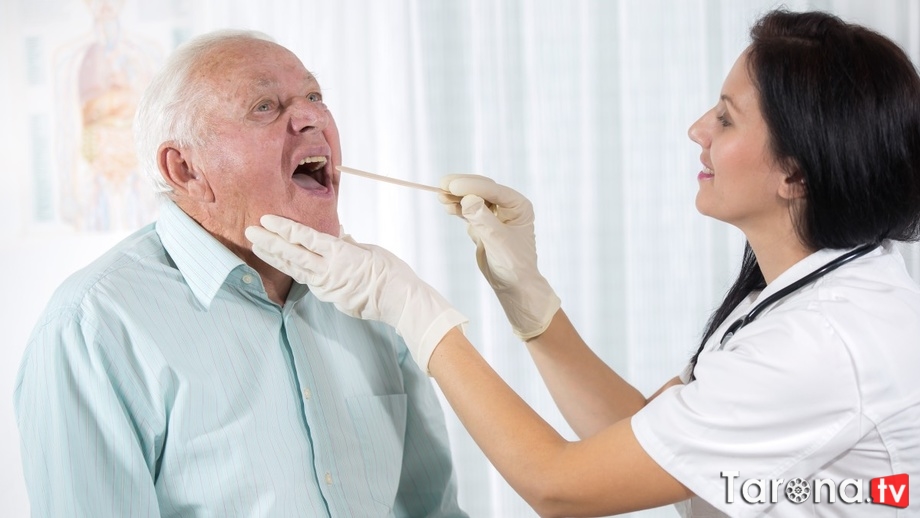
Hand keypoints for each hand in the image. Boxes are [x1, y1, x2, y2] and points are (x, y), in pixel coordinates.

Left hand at [245, 216, 467, 371]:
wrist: (400, 301)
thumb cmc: (391, 272)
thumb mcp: (370, 251)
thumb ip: (349, 243)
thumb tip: (338, 234)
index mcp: (339, 254)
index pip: (305, 238)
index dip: (284, 228)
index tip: (266, 219)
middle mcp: (328, 271)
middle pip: (292, 254)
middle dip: (269, 242)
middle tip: (250, 231)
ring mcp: (327, 286)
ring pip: (295, 269)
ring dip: (274, 257)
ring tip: (257, 247)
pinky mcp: (330, 298)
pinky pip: (308, 281)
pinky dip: (293, 270)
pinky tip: (282, 263)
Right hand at [439, 174, 559, 339]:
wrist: (513, 286)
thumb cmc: (513, 265)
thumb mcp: (498, 241)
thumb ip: (483, 220)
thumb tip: (467, 199)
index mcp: (518, 206)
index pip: (492, 190)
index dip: (471, 185)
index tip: (452, 186)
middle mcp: (507, 206)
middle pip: (481, 190)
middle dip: (461, 187)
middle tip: (442, 185)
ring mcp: (495, 214)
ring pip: (473, 199)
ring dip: (457, 197)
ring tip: (440, 196)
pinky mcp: (483, 224)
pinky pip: (468, 211)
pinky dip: (457, 208)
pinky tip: (447, 206)